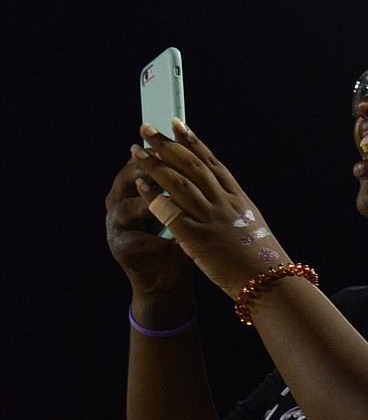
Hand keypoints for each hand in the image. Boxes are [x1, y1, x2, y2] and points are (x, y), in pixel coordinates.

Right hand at [106, 153, 192, 299]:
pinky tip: (177, 240)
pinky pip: (138, 239)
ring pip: (129, 206)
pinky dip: (159, 239)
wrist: (170, 278)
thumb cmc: (180, 238)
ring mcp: (116, 224)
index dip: (159, 151)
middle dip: (150, 170)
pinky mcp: (121, 248)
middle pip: (128, 177)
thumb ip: (183, 184)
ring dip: (151, 204)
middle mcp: (119, 201)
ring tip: (171, 202)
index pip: (142, 160)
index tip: (176, 141)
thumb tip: (199, 152)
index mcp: (133, 186)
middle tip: (170, 165)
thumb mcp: (183, 207)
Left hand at [130, 121, 289, 298]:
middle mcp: (224, 203)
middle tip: (146, 129)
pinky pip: (171, 213)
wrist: (269, 282)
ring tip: (136, 152)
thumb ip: (232, 208)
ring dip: (155, 165)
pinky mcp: (199, 239)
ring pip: (179, 183)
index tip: (176, 123)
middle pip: (191, 166)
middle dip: (167, 145)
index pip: (211, 162)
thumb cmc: (260, 258)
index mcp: (237, 198)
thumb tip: (217, 196)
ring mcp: (212, 219)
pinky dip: (154, 196)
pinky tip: (140, 185)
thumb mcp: (250, 224)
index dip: (192, 141)